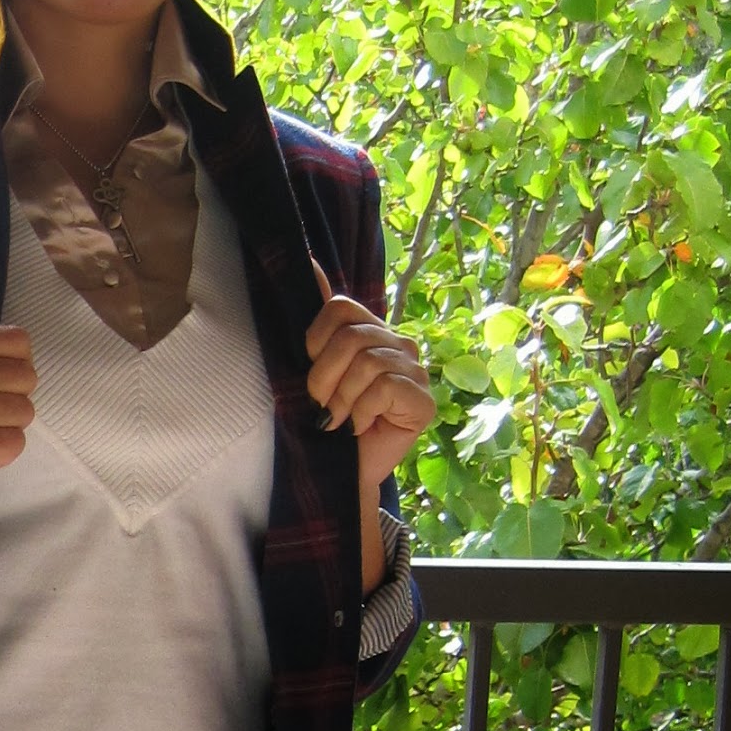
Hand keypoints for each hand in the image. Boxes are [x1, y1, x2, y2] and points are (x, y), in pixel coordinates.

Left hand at [305, 260, 434, 482]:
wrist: (338, 469)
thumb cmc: (324, 417)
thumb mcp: (313, 363)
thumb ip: (316, 316)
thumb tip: (307, 260)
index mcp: (370, 329)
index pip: (339, 307)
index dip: (315, 340)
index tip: (308, 367)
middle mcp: (397, 343)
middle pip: (351, 336)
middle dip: (323, 376)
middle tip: (321, 403)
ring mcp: (415, 370)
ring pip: (366, 363)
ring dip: (341, 398)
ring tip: (338, 418)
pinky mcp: (424, 400)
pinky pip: (384, 387)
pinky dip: (361, 411)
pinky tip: (359, 426)